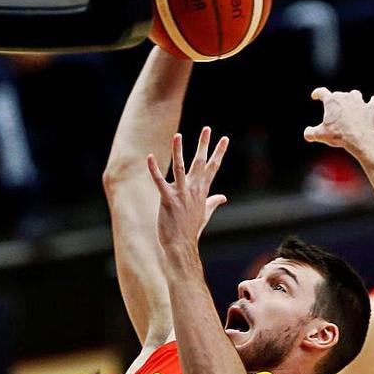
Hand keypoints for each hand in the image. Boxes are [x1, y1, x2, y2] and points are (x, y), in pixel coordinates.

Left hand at [147, 127, 228, 253]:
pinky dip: (154, 170)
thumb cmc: (192, 230)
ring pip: (180, 168)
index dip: (219, 152)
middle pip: (200, 163)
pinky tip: (149, 157)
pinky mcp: (167, 200)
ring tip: (178, 135)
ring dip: (178, 151)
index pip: (213, 167)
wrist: (181, 245)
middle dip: (204, 145)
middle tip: (207, 128)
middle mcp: (193, 190)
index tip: (224, 138)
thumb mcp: (206, 213)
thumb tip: (223, 197)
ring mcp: (181, 194)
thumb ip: (214, 202)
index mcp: (202, 191)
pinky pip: (159, 182)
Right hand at [303, 88, 373, 154]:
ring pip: (355, 94)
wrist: (359, 138)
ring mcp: (359, 102)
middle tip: (334, 109)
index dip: (317, 93)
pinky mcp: (371, 108)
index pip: (322, 92)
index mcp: (332, 101)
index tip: (315, 96)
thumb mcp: (320, 135)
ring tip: (351, 104)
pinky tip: (373, 102)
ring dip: (353, 98)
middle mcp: (346, 97)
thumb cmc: (339, 135)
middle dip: (336, 100)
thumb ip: (310, 133)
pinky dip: (373, 102)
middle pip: (339, 94)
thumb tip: (307, 134)